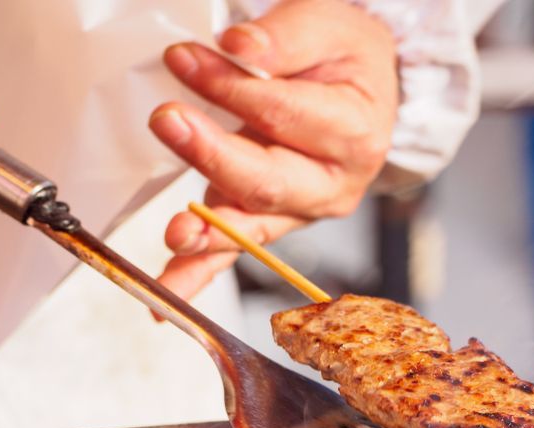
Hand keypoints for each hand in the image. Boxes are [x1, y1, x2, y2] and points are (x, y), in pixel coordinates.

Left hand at [148, 0, 397, 298]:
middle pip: (268, 180)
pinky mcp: (270, 224)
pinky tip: (167, 292)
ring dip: (207, 233)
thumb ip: (285, 37)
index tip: (184, 59)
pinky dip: (198, 274)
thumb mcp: (328, 27)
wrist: (366, 93)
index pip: (284, 115)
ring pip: (250, 227)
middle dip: (213, 155)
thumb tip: (239, 48)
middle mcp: (332, 184)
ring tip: (175, 233)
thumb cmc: (346, 60)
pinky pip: (233, 255)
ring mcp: (300, 212)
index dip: (231, 90)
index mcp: (354, 133)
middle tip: (168, 121)